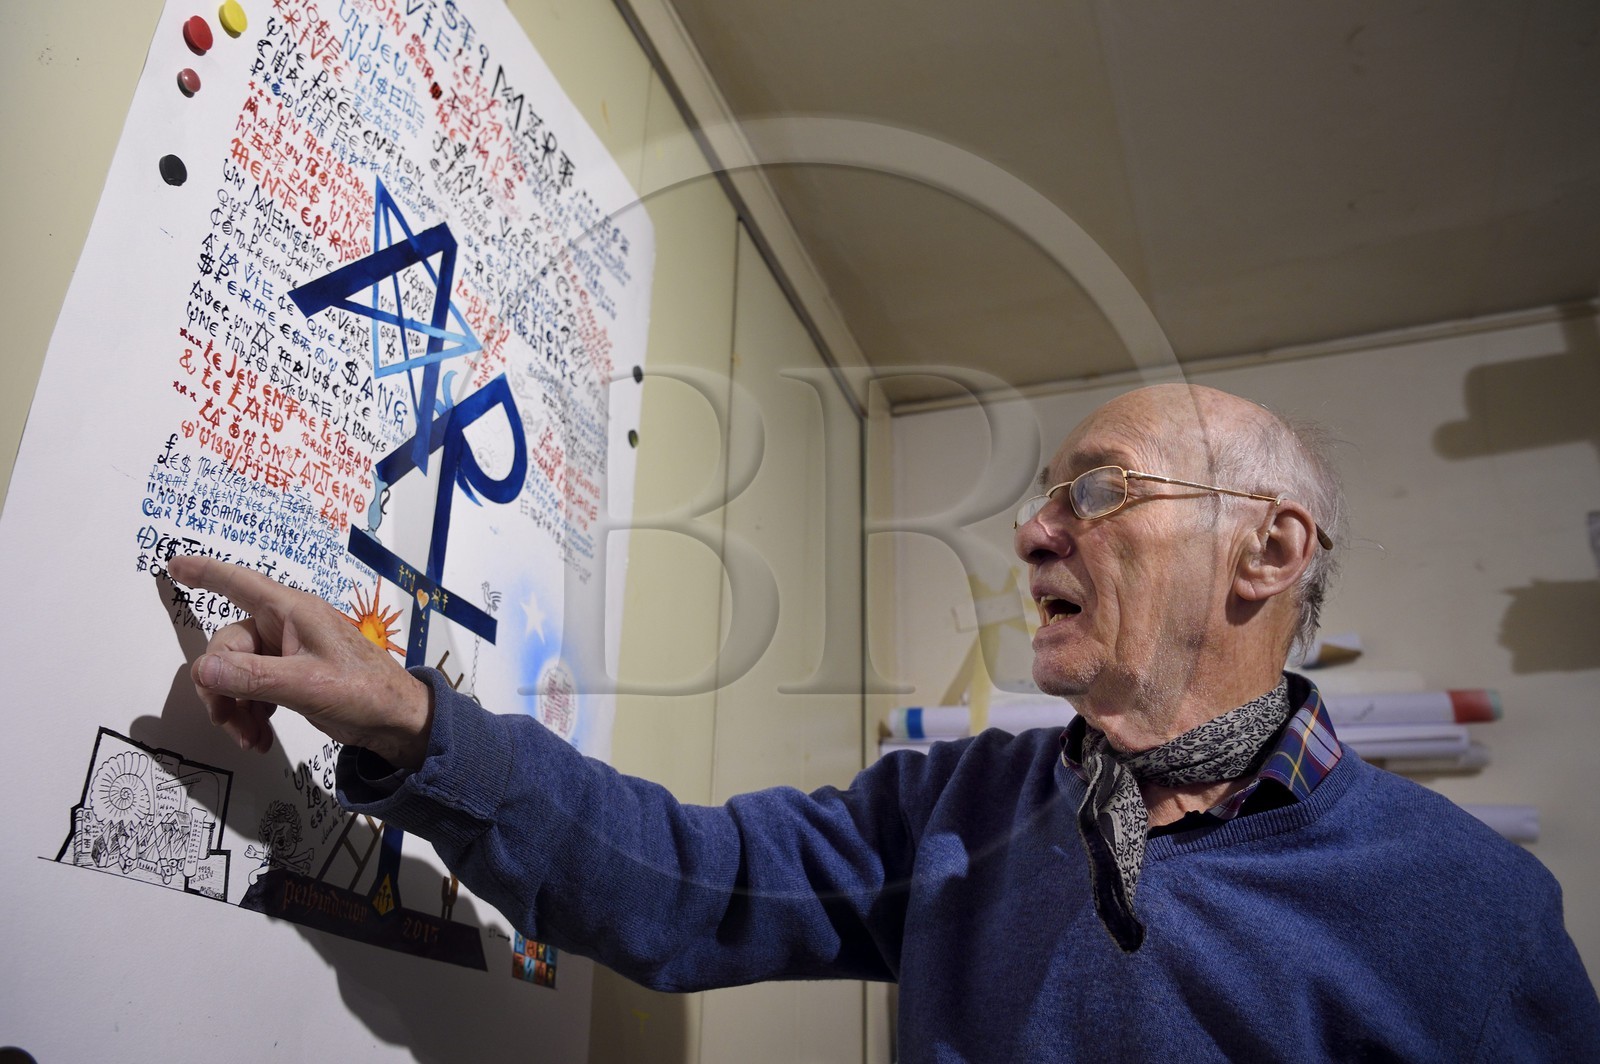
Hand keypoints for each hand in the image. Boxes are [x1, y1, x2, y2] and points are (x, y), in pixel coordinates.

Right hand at [168, 556, 433, 769]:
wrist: (396, 720)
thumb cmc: (363, 691)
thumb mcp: (304, 684)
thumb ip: (251, 677)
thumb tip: (202, 669)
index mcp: (292, 612)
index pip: (240, 584)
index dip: (206, 572)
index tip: (175, 563)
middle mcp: (285, 626)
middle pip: (227, 647)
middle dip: (221, 688)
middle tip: (227, 723)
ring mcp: (287, 651)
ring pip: (236, 673)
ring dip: (235, 708)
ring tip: (249, 739)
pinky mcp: (290, 676)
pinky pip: (253, 688)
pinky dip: (250, 713)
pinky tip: (259, 738)